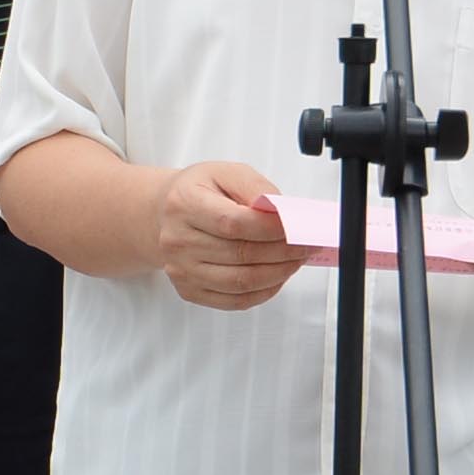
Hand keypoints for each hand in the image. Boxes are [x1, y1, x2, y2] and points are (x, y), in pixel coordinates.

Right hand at [152, 160, 314, 309]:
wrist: (166, 214)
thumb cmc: (201, 192)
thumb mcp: (226, 173)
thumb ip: (255, 188)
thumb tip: (280, 212)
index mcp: (184, 204)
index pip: (233, 223)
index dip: (271, 229)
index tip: (299, 227)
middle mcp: (177, 240)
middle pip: (240, 254)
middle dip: (283, 252)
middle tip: (307, 245)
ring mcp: (181, 270)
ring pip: (239, 282)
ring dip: (278, 273)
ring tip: (296, 260)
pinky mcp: (189, 291)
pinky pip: (233, 301)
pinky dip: (263, 292)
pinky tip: (277, 277)